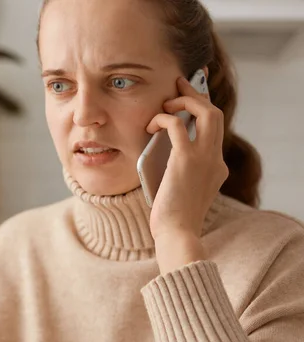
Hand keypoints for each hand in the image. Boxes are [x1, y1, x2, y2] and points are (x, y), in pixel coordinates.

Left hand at [146, 76, 228, 271]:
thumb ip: (178, 169)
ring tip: (164, 102)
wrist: (176, 234)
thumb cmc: (171, 217)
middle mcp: (215, 159)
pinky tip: (150, 126)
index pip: (213, 129)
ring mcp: (205, 158)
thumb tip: (160, 152)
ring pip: (206, 112)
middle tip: (178, 83)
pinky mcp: (187, 159)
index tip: (190, 94)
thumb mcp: (179, 189)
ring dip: (184, 100)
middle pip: (214, 114)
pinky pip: (176, 124)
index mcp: (215, 167)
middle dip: (196, 94)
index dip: (202, 108)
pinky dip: (163, 118)